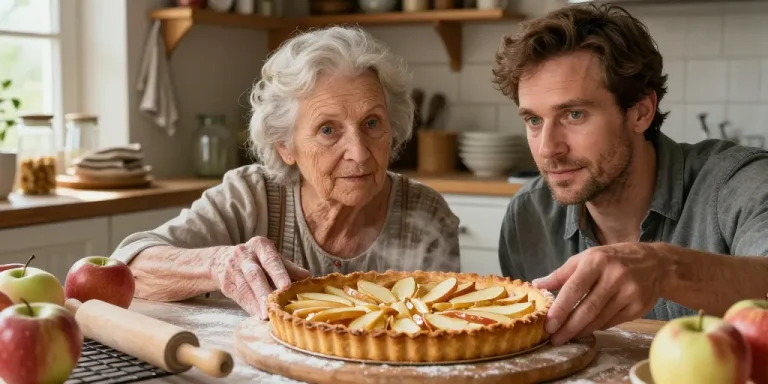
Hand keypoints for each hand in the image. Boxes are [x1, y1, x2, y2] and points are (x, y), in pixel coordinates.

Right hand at [210, 236, 310, 318]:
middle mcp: (245, 255)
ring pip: (245, 288)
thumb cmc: (256, 260)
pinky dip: (250, 307)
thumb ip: (289, 268)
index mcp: (260, 246)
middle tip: (276, 305)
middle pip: (255, 274)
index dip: (279, 273)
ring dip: (257, 303)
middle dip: (265, 291)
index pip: (270, 259)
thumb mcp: (271, 258)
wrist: (221, 260)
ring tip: (267, 315)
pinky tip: (258, 316)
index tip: (287, 286)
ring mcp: (232, 269)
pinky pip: (239, 297)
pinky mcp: (226, 284)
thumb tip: (308, 278)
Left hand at [532, 242, 670, 345]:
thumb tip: (537, 284)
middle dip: (568, 327)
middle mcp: (614, 276)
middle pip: (587, 308)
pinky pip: (612, 322)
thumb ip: (562, 273)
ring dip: (581, 331)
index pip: (574, 288)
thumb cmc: (613, 259)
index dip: (560, 308)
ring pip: (599, 319)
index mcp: (597, 261)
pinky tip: (586, 330)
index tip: (548, 324)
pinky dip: (597, 328)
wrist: (656, 264)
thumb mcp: (587, 258)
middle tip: (554, 338)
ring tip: (567, 337)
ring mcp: (629, 293)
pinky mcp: (638, 307)